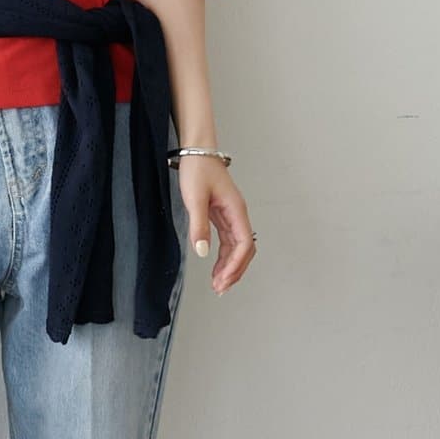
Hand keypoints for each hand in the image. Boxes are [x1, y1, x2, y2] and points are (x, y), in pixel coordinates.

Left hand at [177, 157, 254, 294]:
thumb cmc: (198, 168)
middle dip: (235, 271)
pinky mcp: (222, 215)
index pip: (244, 244)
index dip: (235, 264)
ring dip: (230, 267)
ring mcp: (231, 215)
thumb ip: (199, 226)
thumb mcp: (195, 198)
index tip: (223, 278)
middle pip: (244, 250)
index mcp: (236, 210)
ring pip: (237, 248)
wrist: (196, 150)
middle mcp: (237, 214)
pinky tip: (215, 267)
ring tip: (218, 284)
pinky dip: (223, 256)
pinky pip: (228, 241)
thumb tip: (203, 252)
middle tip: (221, 288)